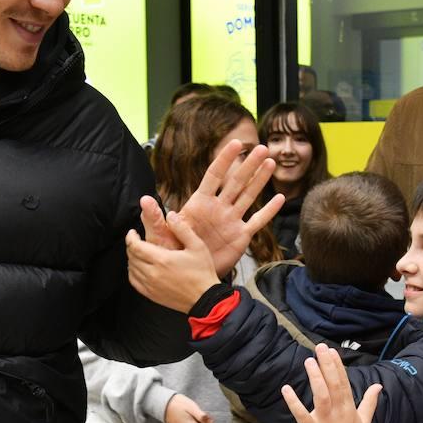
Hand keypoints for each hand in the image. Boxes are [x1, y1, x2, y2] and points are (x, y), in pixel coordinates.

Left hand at [126, 212, 222, 312]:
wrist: (206, 299)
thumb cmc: (203, 273)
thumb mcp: (197, 246)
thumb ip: (182, 229)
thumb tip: (171, 215)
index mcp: (162, 259)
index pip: (135, 246)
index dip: (131, 237)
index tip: (133, 232)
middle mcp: (153, 273)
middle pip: (131, 256)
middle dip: (131, 246)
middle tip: (136, 240)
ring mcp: (151, 285)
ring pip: (131, 269)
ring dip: (132, 259)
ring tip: (139, 253)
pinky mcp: (152, 295)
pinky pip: (134, 281)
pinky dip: (133, 273)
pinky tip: (139, 268)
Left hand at [139, 141, 285, 277]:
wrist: (188, 277)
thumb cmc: (173, 253)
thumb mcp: (162, 236)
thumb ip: (156, 219)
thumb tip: (143, 201)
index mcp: (200, 204)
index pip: (213, 176)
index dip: (224, 160)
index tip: (235, 144)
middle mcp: (218, 208)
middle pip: (235, 181)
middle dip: (248, 165)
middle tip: (260, 147)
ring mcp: (231, 221)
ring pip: (248, 195)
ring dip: (260, 179)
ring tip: (270, 162)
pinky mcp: (240, 236)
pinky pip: (257, 221)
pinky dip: (268, 211)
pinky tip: (279, 198)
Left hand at [280, 343, 381, 422]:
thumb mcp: (364, 422)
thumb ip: (370, 402)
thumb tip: (378, 386)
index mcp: (349, 408)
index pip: (344, 383)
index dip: (338, 366)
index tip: (332, 351)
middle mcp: (337, 412)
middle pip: (333, 385)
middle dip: (327, 365)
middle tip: (320, 348)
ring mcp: (324, 420)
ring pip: (321, 396)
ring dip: (315, 378)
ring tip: (309, 361)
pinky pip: (300, 413)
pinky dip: (293, 401)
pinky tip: (286, 388)